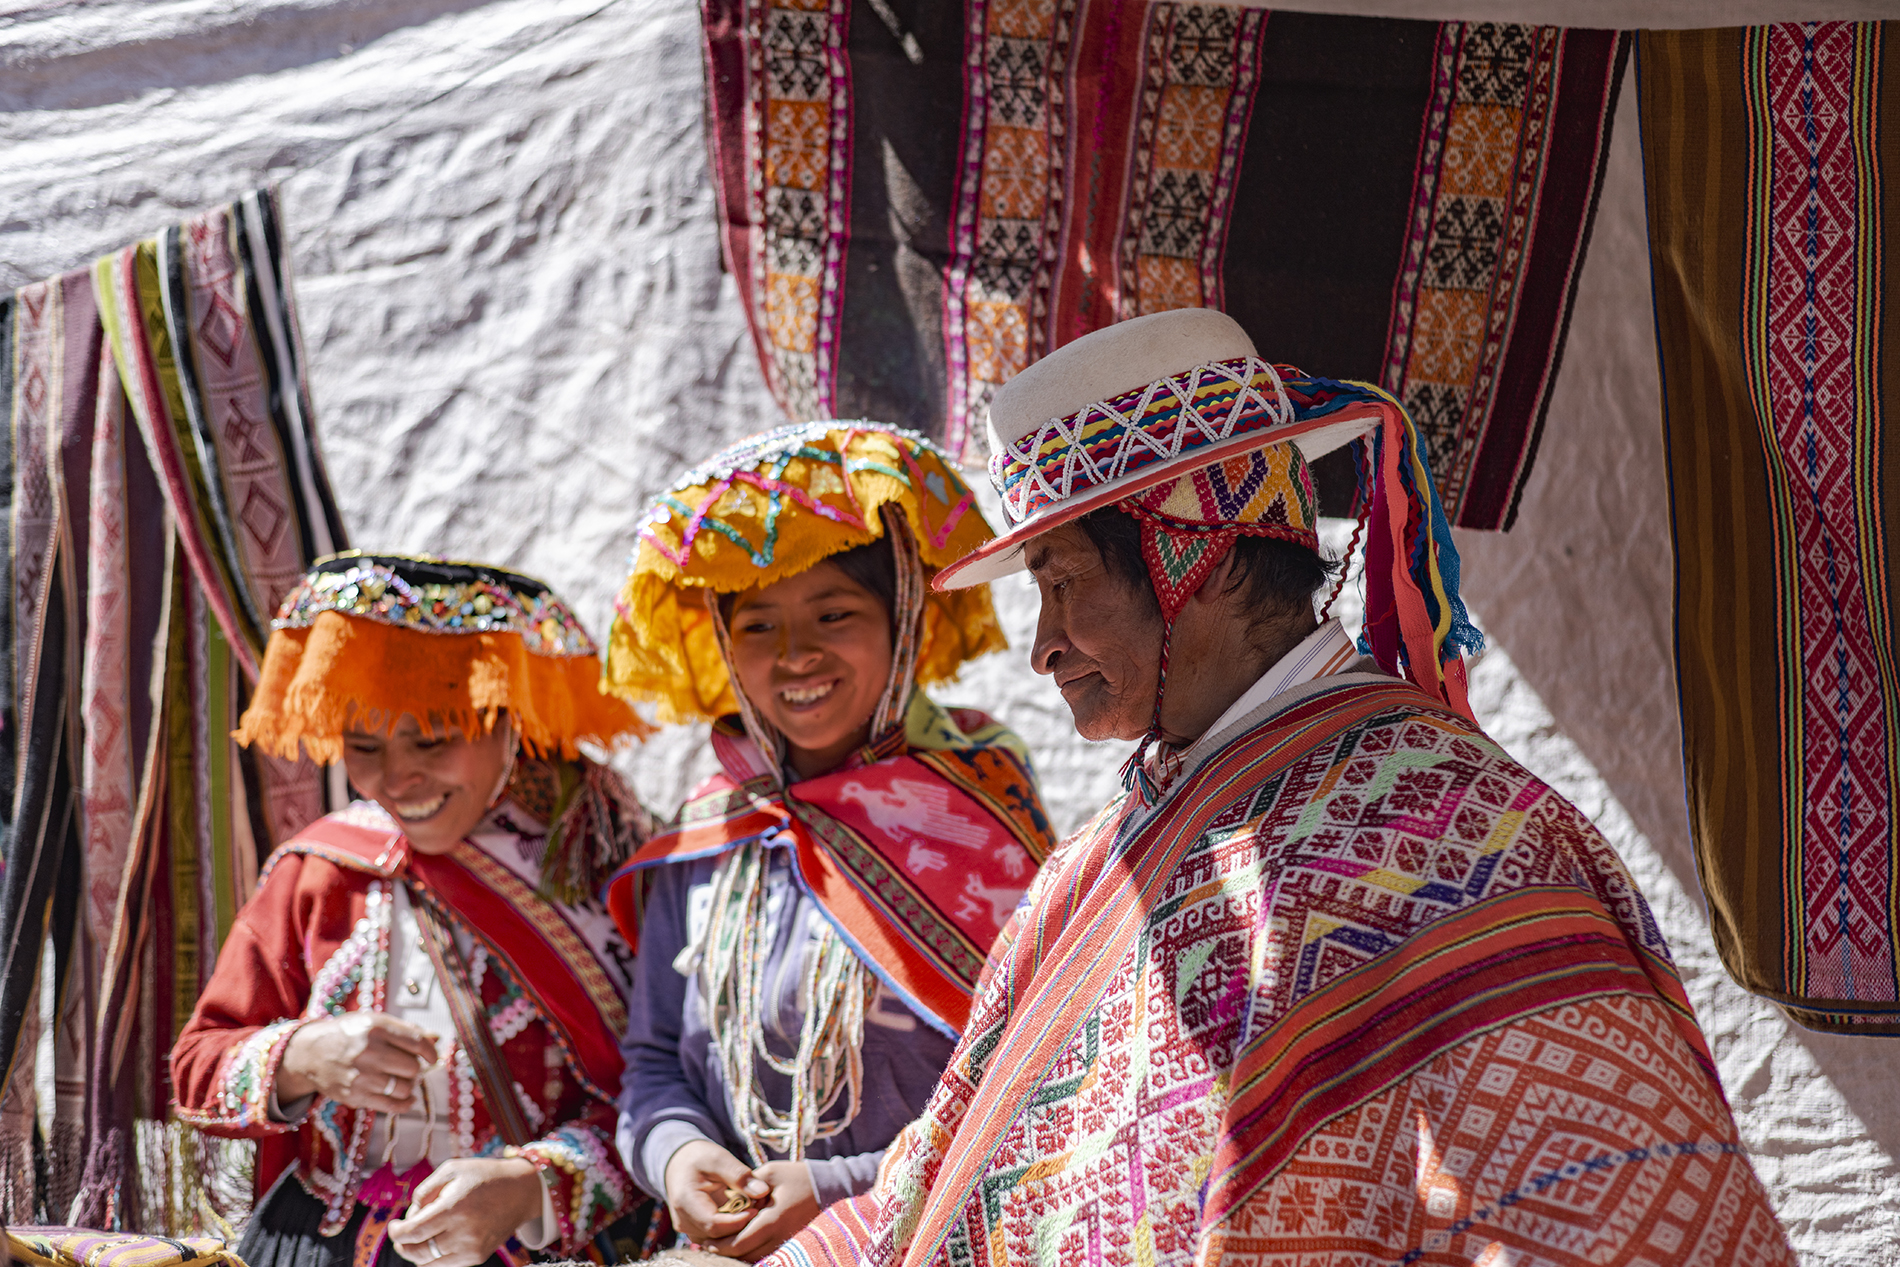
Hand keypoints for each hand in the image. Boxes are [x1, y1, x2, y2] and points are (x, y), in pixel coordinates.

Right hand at [277, 1012, 438, 1113]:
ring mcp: (362, 1076)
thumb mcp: (375, 1022)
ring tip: (402, 1080)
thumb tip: (436, 1038)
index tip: (432, 1058)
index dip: (431, 1052)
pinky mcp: (355, 1096)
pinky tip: (408, 1099)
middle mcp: (369, 1052)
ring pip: (405, 1088)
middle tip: (408, 1067)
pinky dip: (405, 1104)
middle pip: (412, 1067)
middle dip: (415, 1068)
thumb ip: (406, 1030)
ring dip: (409, 1085)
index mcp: (377, 1028)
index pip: (417, 1042)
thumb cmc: (348, 1035)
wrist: (311, 1053)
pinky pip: (392, 1106)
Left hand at [386, 1157, 543, 1266]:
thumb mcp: (452, 1169)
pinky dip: (434, 1257)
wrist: (521, 1191)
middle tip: (402, 1234)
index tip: (394, 1226)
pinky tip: (436, 1241)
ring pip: (428, 1263)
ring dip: (417, 1253)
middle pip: (417, 1252)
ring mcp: (471, 1248)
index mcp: (454, 1207)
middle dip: (403, 1245)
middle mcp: (463, 1232)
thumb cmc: (483, 1175)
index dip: (396, 1232)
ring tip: (420, 1237)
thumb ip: (426, 1190)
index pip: (412, 1232)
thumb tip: (411, 1213)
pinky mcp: (478, 1256)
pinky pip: (445, 1264)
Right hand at [663, 1139, 768, 1248]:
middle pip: (717, 1237)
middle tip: (759, 1209)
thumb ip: (740, 1175)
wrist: (680, 1164)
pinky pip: (716, 1238)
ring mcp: (688, 1230)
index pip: (714, 1225)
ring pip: (718, 1242)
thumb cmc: (699, 1158)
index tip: (757, 1209)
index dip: (737, 1221)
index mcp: (685, 1202)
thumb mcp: (719, 1159)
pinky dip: (731, 1230)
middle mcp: (683, 1221)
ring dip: (737, 1229)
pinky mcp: (695, 1232)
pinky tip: (742, 1214)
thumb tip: (763, 1192)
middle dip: (740, 1226)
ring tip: (752, 1210)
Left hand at [703, 1160, 819, 1261]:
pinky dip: (750, 1252)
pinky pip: (766, 1254)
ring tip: (721, 1244)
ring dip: (736, 1253)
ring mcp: (786, 1242)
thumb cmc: (799, 1177)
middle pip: (744, 1255)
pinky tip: (741, 1242)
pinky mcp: (790, 1243)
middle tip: (708, 1244)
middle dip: (724, 1251)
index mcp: (772, 1220)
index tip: (705, 1238)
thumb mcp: (771, 1173)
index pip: (739, 1242)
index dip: (719, 1244)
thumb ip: (748, 1186)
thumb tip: (728, 1198)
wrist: (829, 1187)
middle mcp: (779, 1237)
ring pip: (754, 1258)